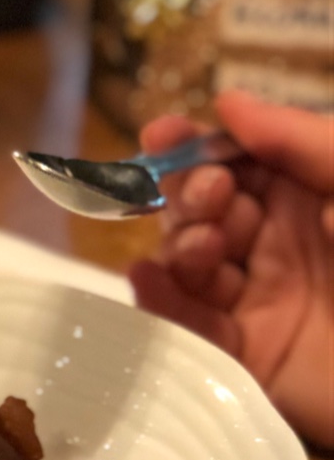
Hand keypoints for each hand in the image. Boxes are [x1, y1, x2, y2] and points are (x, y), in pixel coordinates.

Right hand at [129, 90, 333, 448]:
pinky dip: (161, 299)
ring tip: (205, 248)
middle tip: (210, 201)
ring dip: (181, 244)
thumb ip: (301, 139)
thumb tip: (227, 104)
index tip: (160, 136)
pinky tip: (149, 277)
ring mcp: (259, 300)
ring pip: (190, 263)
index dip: (194, 146)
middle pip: (202, 209)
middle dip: (189, 196)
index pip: (236, 161)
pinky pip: (189, 324)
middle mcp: (278, 243)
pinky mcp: (245, 356)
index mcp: (310, 196)